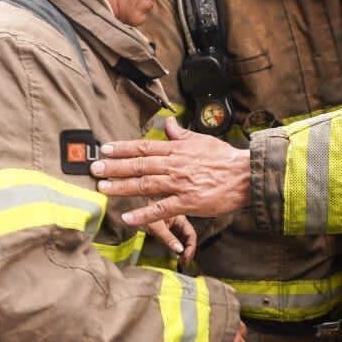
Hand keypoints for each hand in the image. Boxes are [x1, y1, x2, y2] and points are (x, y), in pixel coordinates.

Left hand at [91, 117, 251, 224]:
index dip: (122, 148)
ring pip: (146, 184)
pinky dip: (144, 214)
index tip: (104, 148)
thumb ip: (181, 134)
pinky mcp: (188, 202)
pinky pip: (162, 209)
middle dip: (115, 166)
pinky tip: (128, 218)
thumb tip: (167, 124)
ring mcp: (180, 184)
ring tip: (103, 188)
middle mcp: (175, 165)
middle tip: (95, 168)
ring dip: (122, 186)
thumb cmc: (225, 159)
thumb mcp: (202, 140)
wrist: (246, 176)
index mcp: (177, 150)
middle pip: (140, 165)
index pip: (144, 147)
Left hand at [145, 214, 197, 265]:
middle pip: (187, 239)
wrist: (133, 206)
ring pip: (181, 241)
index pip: (191, 235)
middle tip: (183, 262)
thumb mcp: (157, 226)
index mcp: (180, 218)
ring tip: (178, 261)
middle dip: (187, 252)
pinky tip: (171, 256)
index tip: (185, 257)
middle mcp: (177, 222)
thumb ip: (168, 238)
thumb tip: (179, 249)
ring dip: (180, 252)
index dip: (190, 247)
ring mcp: (171, 227)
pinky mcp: (164, 231)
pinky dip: (173, 249)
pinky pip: (172, 241)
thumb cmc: (143, 209)